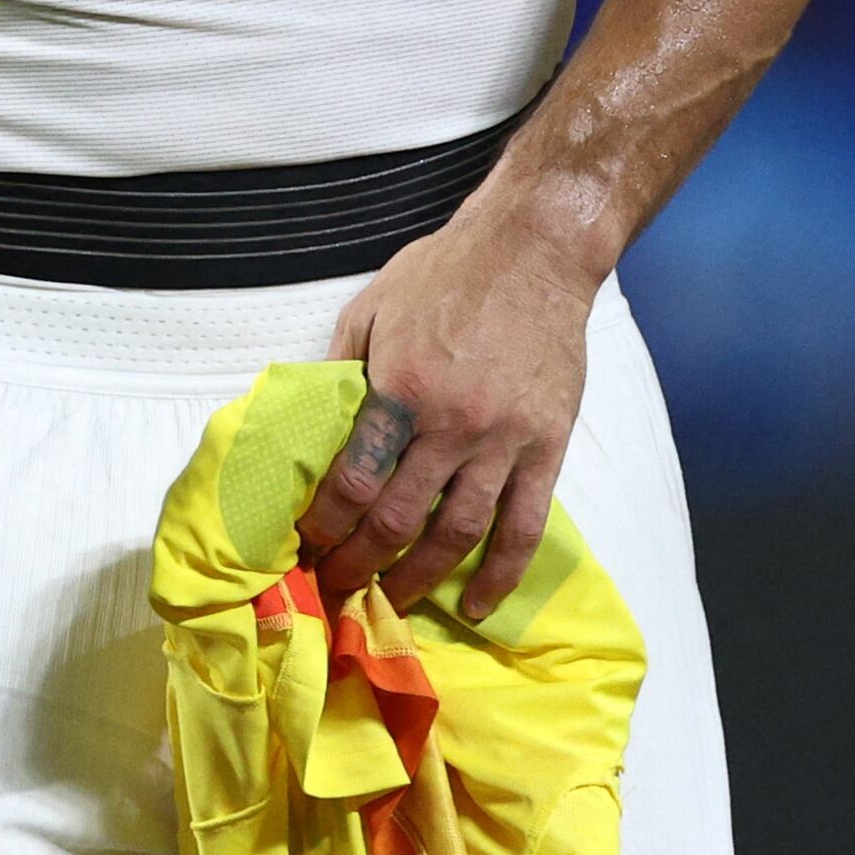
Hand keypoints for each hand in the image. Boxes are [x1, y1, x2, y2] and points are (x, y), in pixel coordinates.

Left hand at [299, 204, 596, 612]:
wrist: (534, 249)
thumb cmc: (447, 271)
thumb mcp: (372, 306)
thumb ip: (341, 369)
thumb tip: (307, 423)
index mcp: (401, 387)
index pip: (354, 480)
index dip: (326, 523)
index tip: (309, 544)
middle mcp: (452, 423)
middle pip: (398, 519)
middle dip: (359, 563)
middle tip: (336, 588)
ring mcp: (504, 440)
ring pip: (458, 533)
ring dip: (418, 577)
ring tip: (389, 602)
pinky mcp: (547, 447)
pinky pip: (523, 526)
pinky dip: (500, 574)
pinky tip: (476, 605)